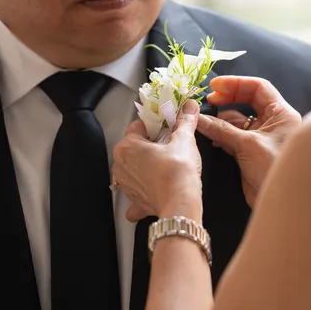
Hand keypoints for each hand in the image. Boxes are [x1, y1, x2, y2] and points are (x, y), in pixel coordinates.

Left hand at [112, 100, 203, 222]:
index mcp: (127, 146)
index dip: (155, 125)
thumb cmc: (178, 169)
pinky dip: (143, 192)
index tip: (168, 127)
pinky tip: (155, 191)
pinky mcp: (135, 201)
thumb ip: (185, 121)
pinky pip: (136, 194)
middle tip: (170, 146)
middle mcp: (121, 165)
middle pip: (134, 147)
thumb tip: (190, 106)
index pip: (138, 126)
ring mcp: (125, 185)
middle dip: (150, 145)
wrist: (180, 203)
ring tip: (166, 166)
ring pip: (134, 169)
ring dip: (146, 167)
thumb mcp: (184, 139)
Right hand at [196, 76, 301, 206]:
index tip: (214, 86)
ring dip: (222, 120)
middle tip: (209, 102)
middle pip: (248, 101)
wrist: (281, 201)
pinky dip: (222, 135)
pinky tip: (212, 138)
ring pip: (239, 120)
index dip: (235, 84)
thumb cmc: (273, 168)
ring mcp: (262, 137)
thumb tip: (199, 118)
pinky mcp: (252, 152)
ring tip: (205, 121)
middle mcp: (273, 122)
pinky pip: (234, 137)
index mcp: (281, 113)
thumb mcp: (248, 144)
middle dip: (227, 100)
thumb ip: (222, 129)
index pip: (258, 87)